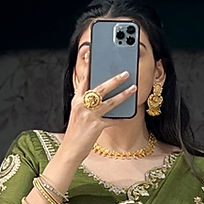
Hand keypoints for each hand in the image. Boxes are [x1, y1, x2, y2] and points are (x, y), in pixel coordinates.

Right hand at [62, 45, 138, 159]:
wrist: (70, 150)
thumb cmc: (75, 132)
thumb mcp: (77, 113)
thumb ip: (86, 102)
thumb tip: (99, 93)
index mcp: (77, 100)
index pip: (83, 79)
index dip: (87, 66)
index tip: (91, 53)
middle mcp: (82, 105)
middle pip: (100, 88)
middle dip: (115, 79)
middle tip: (126, 73)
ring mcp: (90, 116)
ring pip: (110, 102)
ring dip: (124, 94)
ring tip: (134, 88)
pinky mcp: (96, 127)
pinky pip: (113, 120)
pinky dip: (122, 118)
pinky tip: (130, 115)